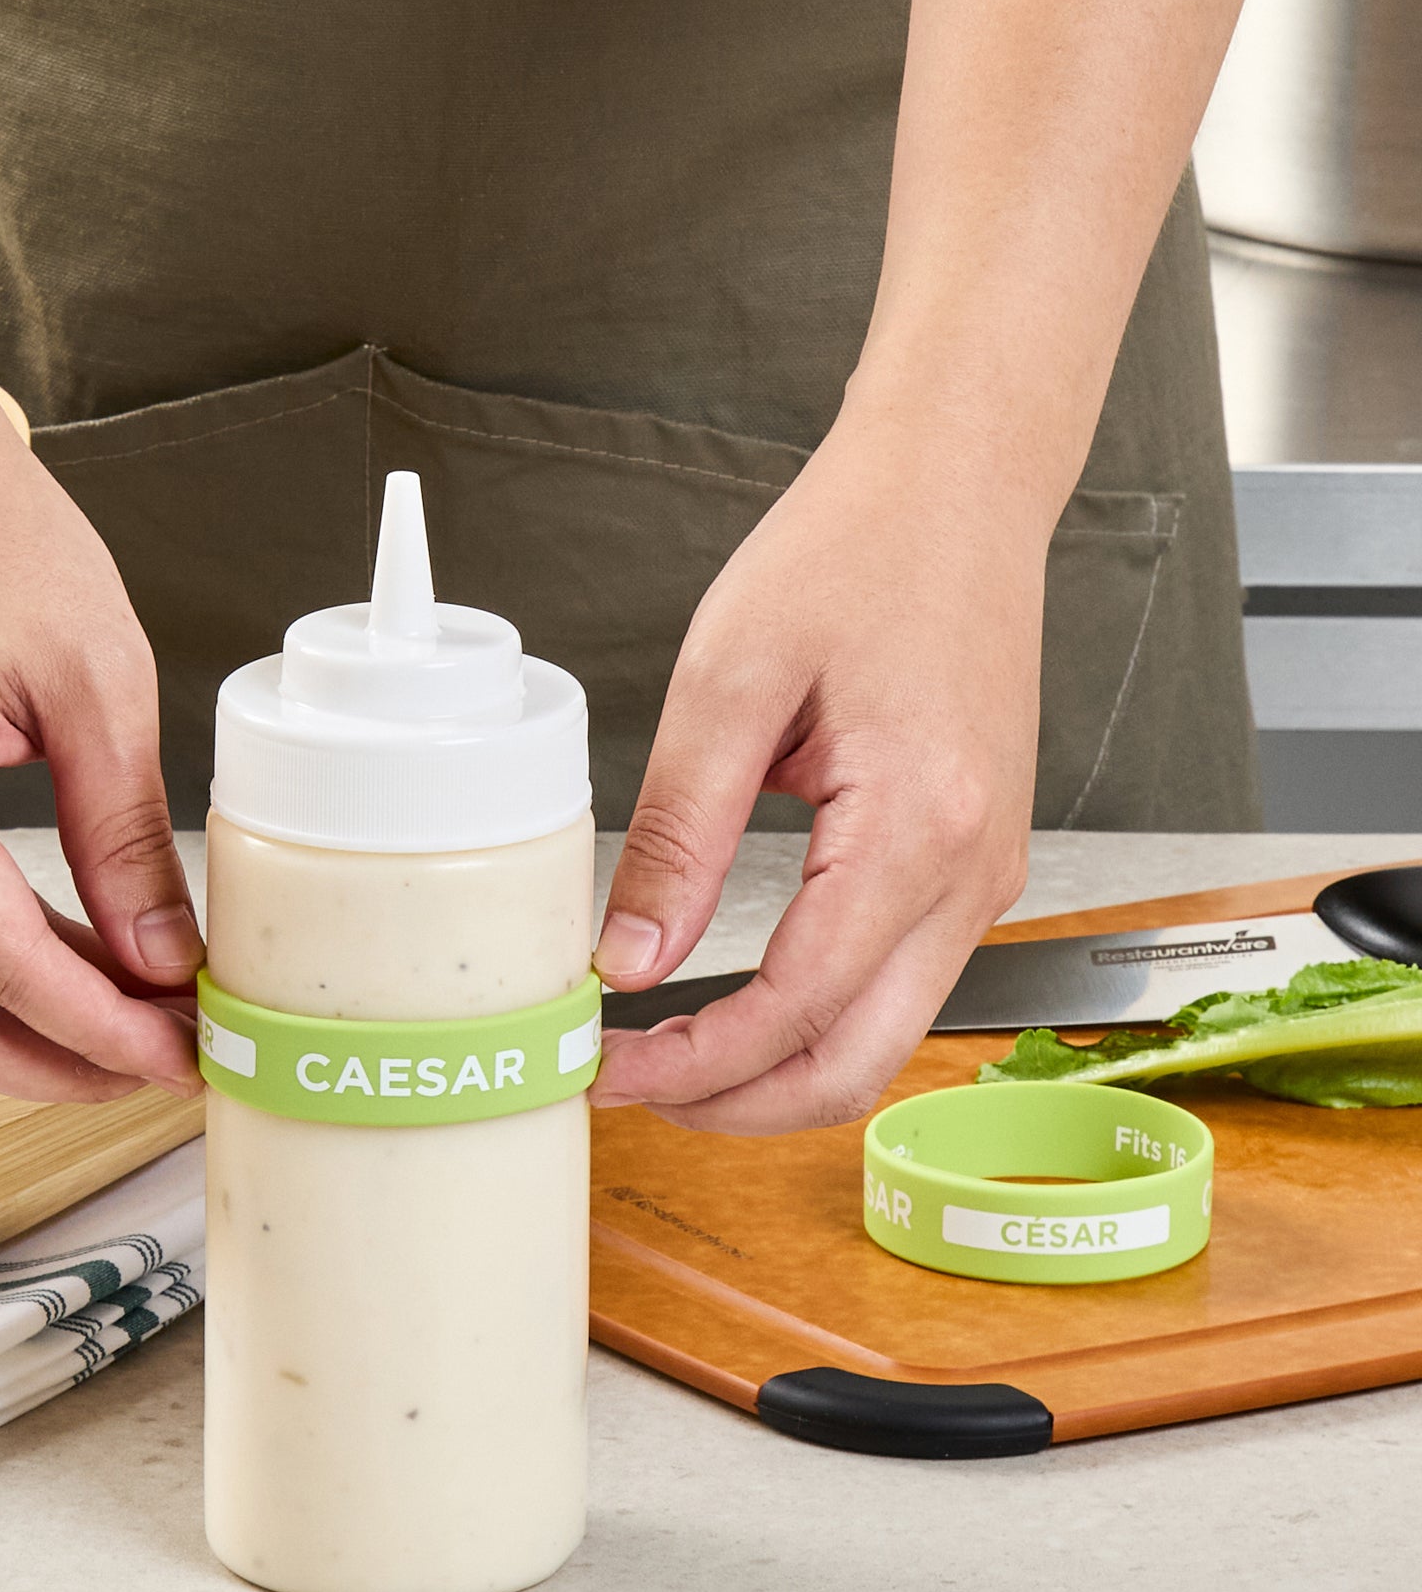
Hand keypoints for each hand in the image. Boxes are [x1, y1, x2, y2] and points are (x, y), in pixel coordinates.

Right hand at [0, 367, 202, 1101]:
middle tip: (168, 1063)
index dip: (106, 1033)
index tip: (188, 1055)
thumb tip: (165, 963)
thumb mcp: (95, 681)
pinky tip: (75, 967)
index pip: (6, 971)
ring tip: (139, 1023)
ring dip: (26, 1028)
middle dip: (61, 1065)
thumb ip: (125, 838)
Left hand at [589, 408, 1042, 1132]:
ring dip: (775, 1072)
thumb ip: (678, 832)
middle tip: (631, 1086)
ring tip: (667, 1051)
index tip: (607, 1066)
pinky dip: (815, 1021)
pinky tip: (736, 1000)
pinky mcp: (973, 864)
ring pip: (884, 1042)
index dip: (694, 1065)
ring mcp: (985, 876)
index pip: (797, 1009)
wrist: (958, 487)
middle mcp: (972, 873)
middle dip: (735, 1103)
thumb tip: (631, 958)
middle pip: (857, 1069)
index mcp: (916, 827)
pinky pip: (898, 987)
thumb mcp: (731, 679)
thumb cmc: (858, 551)